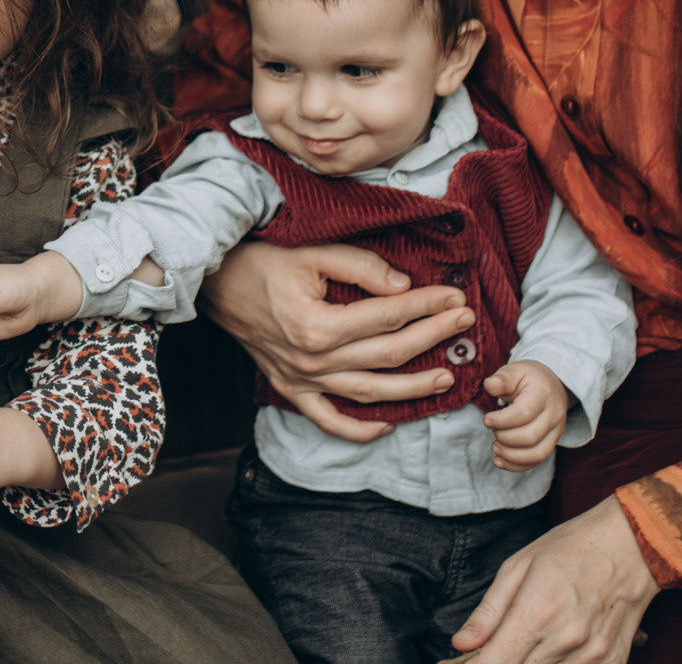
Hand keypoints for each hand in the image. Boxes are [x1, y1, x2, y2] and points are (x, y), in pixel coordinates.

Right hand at [201, 241, 473, 442]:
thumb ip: (360, 266)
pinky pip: (329, 420)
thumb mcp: (312, 252)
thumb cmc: (263, 263)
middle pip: (388, 354)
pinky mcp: (291, 389)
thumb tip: (403, 286)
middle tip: (465, 324)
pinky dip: (358, 429)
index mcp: (317, 325)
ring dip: (414, 387)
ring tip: (448, 376)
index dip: (427, 306)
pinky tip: (387, 424)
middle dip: (433, 337)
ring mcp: (302, 380)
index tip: (454, 296)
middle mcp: (312, 360)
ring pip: (370, 393)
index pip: (388, 316)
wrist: (216, 284)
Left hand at [450, 496, 658, 661]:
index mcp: (537, 613)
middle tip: (483, 652)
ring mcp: (592, 656)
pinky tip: (548, 650)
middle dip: (493, 663)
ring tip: (520, 643)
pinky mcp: (613, 661)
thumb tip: (461, 644)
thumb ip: (489, 611)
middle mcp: (566, 641)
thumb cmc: (571, 549)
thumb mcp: (518, 567)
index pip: (495, 662)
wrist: (631, 546)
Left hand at [483, 361, 569, 471]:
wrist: (551, 384)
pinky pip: (538, 461)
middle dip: (505, 437)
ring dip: (511, 456)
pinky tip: (499, 461)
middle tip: (492, 429)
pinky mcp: (552, 442)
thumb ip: (502, 379)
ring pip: (537, 454)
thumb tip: (489, 386)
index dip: (502, 420)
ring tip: (494, 447)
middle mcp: (554, 415)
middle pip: (530, 437)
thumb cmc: (528, 377)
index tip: (486, 419)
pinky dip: (517, 466)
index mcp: (543, 394)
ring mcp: (556, 431)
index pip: (524, 413)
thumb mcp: (515, 370)